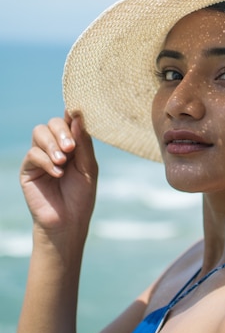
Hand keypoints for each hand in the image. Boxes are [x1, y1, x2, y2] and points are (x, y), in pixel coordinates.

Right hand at [20, 111, 97, 236]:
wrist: (68, 222)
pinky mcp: (28, 169)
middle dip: (62, 131)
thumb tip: (77, 116)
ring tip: (63, 160)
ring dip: (52, 144)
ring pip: (39, 132)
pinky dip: (46, 160)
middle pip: (53, 123)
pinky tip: (57, 173)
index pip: (70, 120)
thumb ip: (84, 142)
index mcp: (73, 143)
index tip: (76, 110)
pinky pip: (33, 153)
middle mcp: (55, 146)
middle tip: (71, 147)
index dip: (72, 113)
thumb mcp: (88, 167)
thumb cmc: (81, 195)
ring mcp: (41, 156)